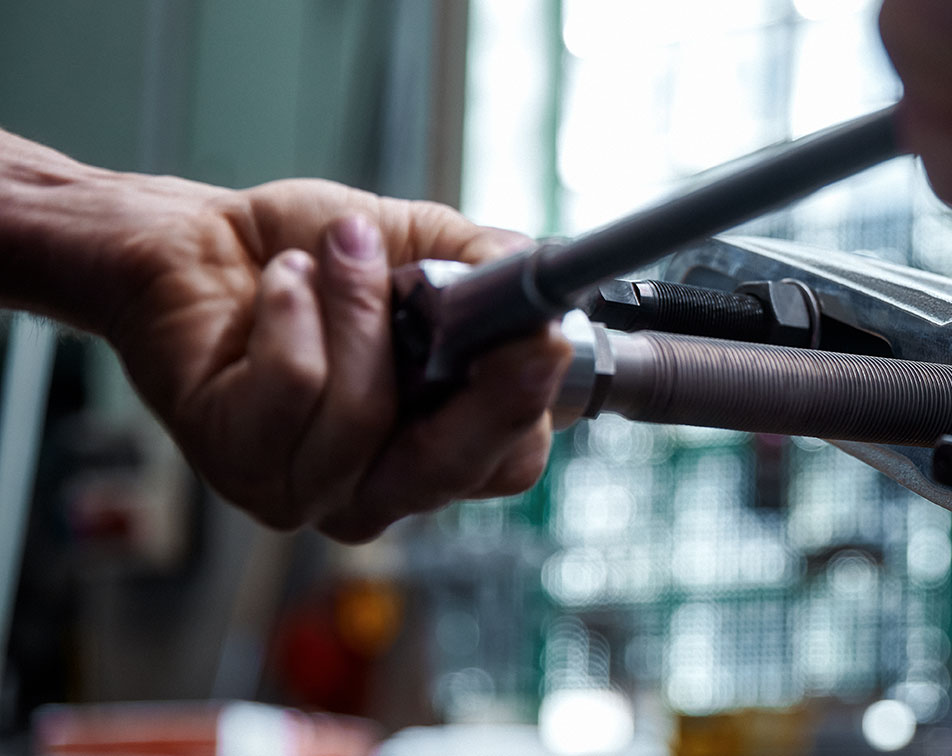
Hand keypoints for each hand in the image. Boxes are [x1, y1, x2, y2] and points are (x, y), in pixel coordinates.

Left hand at [87, 174, 569, 541]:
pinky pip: (294, 387)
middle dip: (461, 378)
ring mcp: (305, 488)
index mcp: (436, 446)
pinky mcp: (237, 462)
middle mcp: (377, 488)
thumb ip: (494, 274)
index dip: (527, 401)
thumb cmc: (309, 253)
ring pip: (365, 415)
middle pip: (449, 466)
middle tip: (469, 300)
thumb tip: (540, 299)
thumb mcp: (428, 247)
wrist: (196, 241)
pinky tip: (284, 281)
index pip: (509, 461)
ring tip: (337, 250)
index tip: (538, 334)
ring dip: (356, 307)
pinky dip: (293, 313)